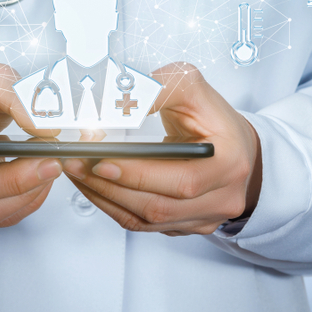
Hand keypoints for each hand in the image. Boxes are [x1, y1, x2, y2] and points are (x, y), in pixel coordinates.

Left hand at [62, 63, 261, 235]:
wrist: (234, 144)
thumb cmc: (212, 116)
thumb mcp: (189, 87)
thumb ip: (155, 90)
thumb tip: (114, 102)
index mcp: (230, 163)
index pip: (182, 180)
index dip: (139, 175)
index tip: (102, 161)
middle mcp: (223, 197)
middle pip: (160, 206)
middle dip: (111, 186)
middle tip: (77, 163)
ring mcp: (205, 217)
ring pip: (148, 219)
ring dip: (106, 197)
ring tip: (78, 172)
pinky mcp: (186, 225)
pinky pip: (145, 223)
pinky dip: (114, 205)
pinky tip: (94, 185)